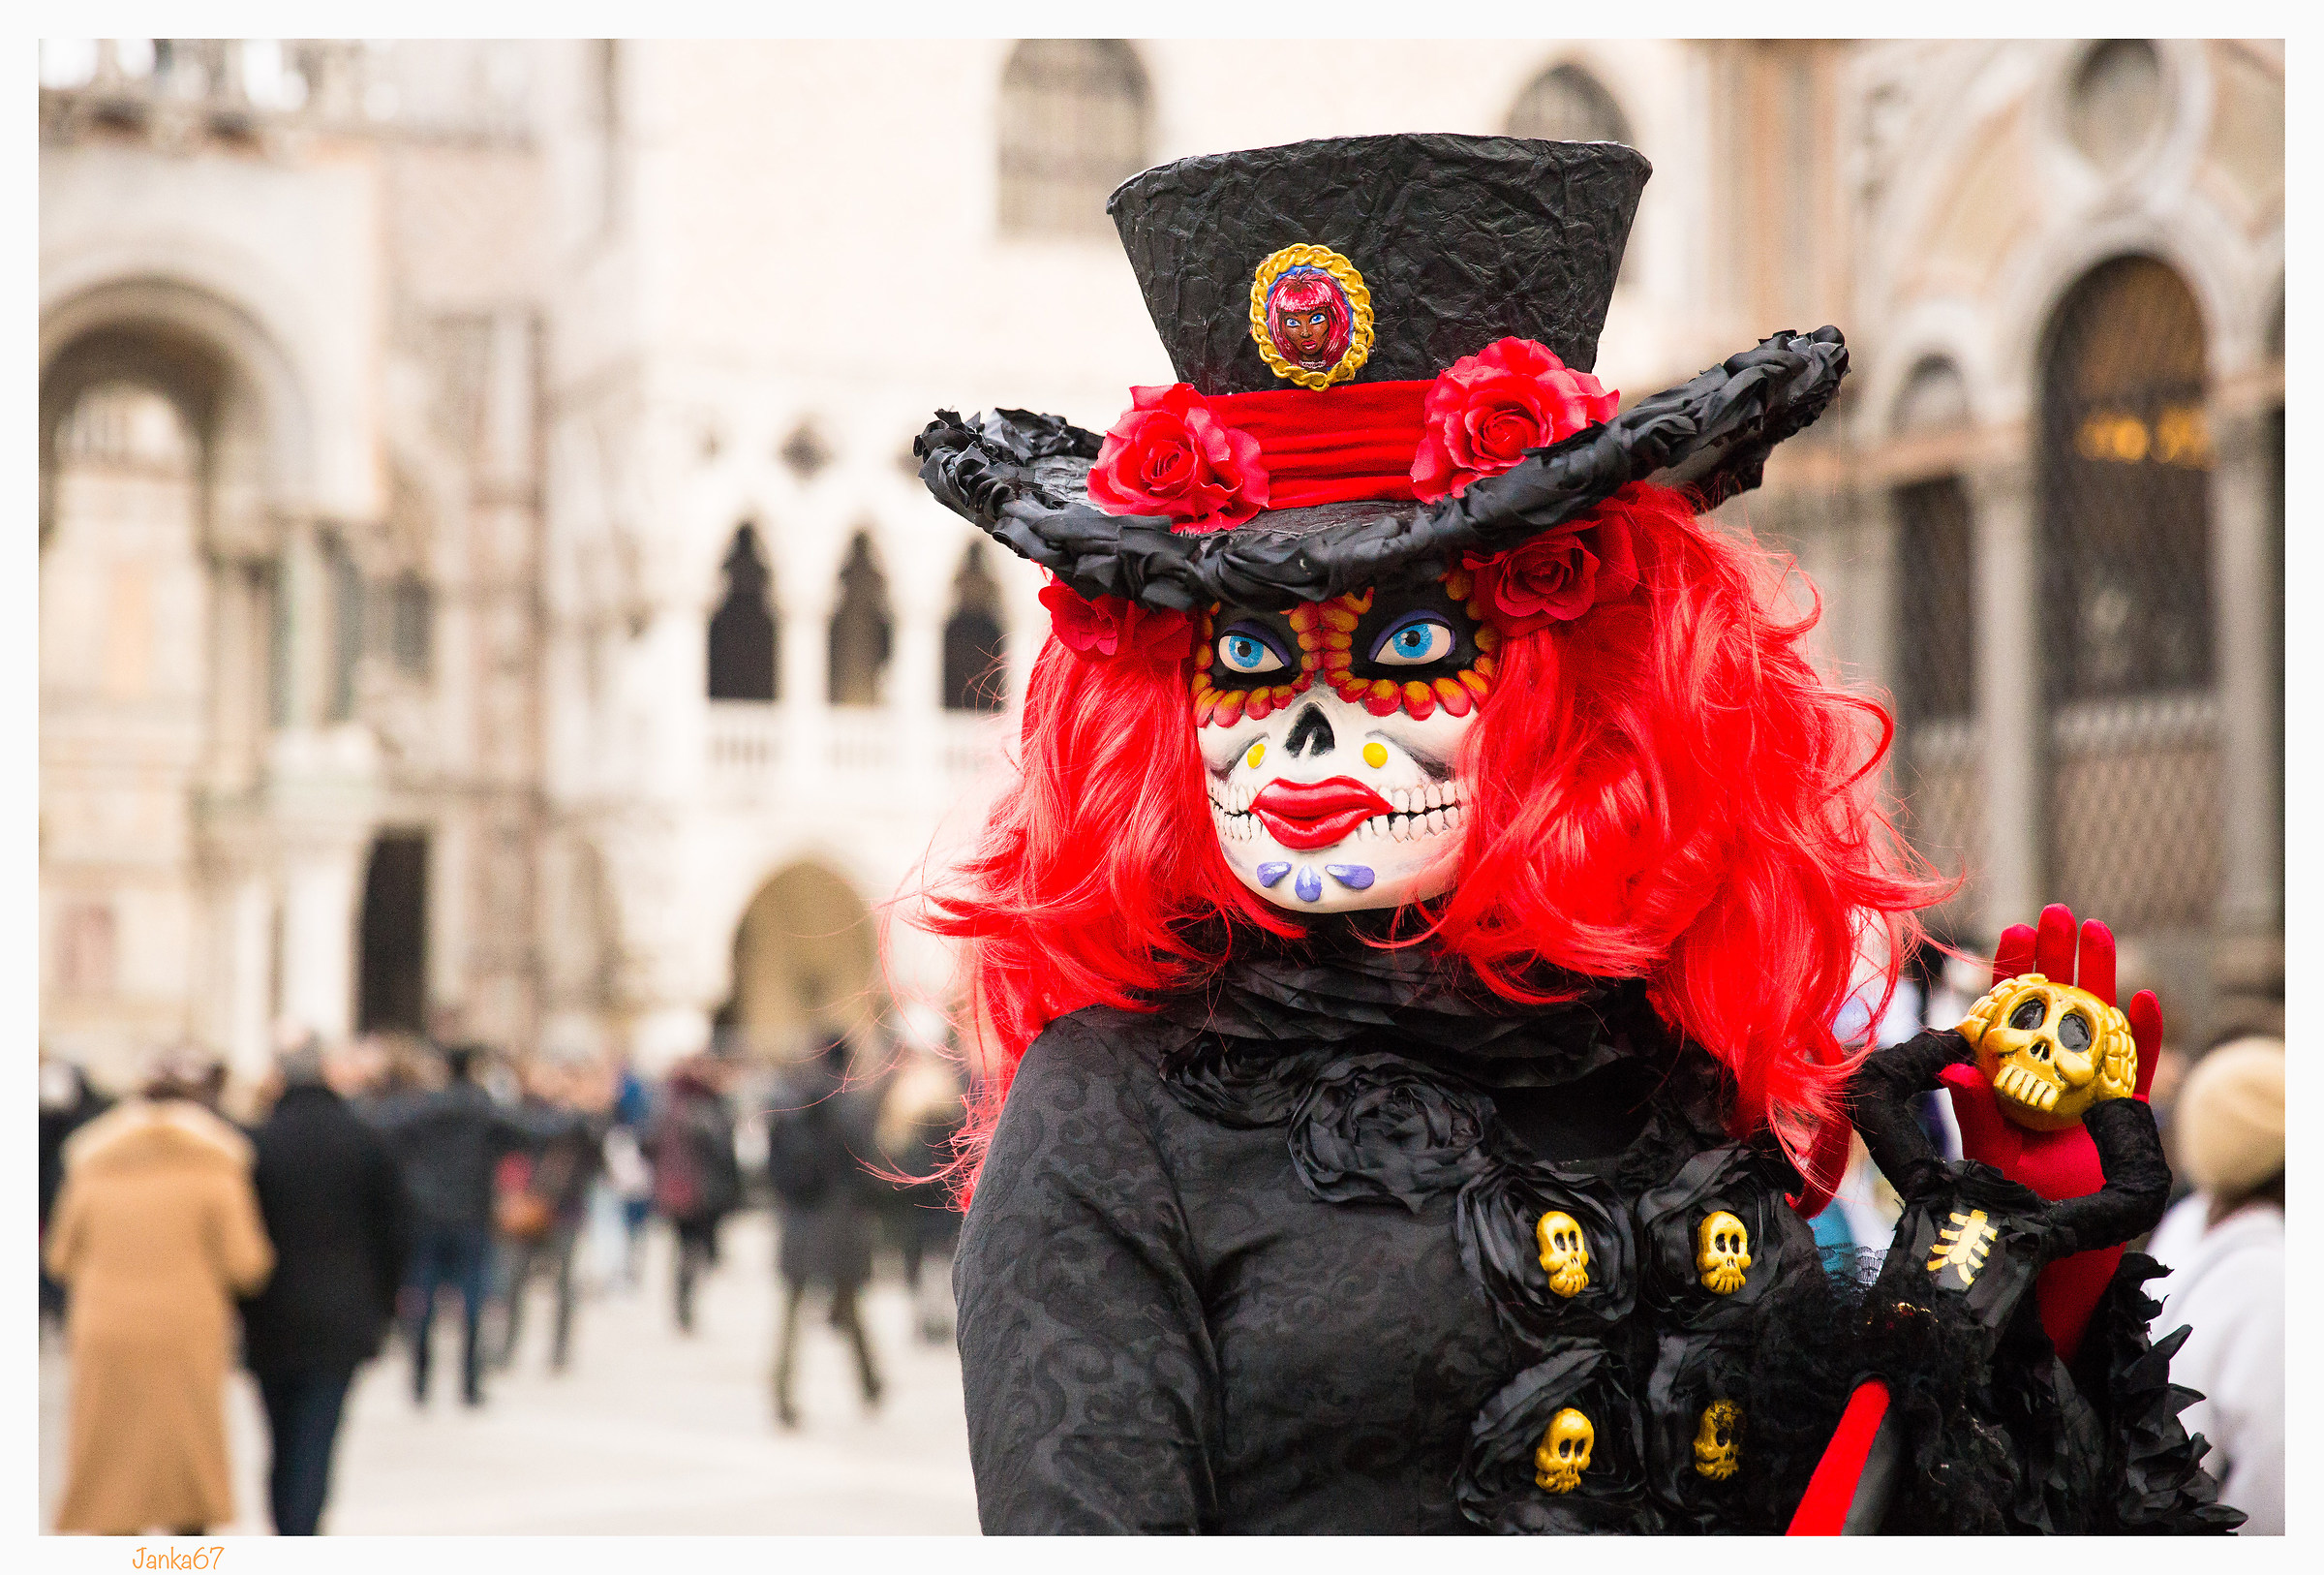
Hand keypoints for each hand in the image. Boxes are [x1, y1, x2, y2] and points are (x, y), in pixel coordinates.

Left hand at [1939, 902, 2161, 1361]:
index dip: (2009, 978)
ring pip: (2097, 1034)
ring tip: (2101, 933)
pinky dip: (2140, 1041)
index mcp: (2006, 1094)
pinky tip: (2144, 1000)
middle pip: (2054, 1016)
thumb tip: (1953, 1068)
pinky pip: (2134, 1078)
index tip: (2010, 931)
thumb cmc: (2004, 1228)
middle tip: (2058, 912)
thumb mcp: (1984, 1164)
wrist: (2044, 1279)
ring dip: (2100, 985)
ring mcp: (2085, 1108)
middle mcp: (2045, 1093)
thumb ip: (1977, 1115)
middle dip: (2057, 964)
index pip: (2005, 1023)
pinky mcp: (2121, 1132)